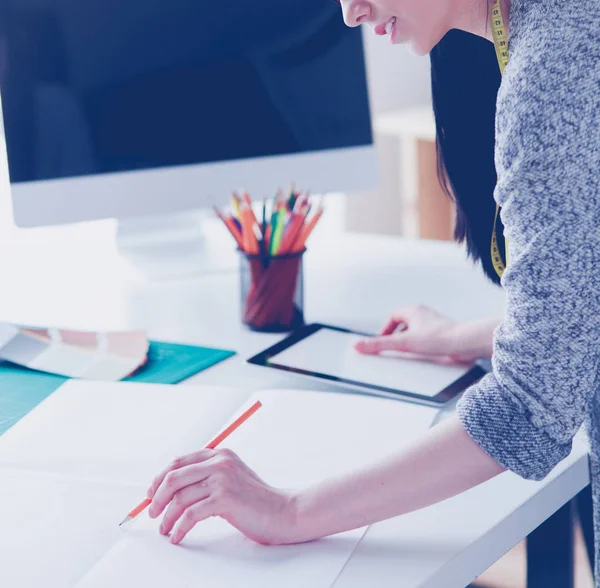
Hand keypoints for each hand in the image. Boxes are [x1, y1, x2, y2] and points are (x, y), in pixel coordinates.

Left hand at [146, 448, 296, 545]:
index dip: (160, 478)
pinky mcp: (224, 498)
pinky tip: (178, 536)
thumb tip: (171, 489)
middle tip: (153, 514)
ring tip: (166, 530)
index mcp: (220, 454)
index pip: (179, 462)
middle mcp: (219, 462)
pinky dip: (179, 528)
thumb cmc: (256, 500)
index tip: (152, 494)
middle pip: (174, 477)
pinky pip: (190, 515)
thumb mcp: (231, 478)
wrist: (283, 511)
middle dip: (157, 498)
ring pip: (179, 498)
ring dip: (167, 518)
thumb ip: (208, 476)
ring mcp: (222, 479)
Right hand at [355, 305, 472, 364]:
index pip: (394, 315)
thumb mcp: (403, 343)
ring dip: (410, 342)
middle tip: (393, 347)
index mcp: (414, 311)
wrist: (465, 343)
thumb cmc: (439, 338)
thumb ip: (380, 345)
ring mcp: (436, 325)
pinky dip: (422, 347)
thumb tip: (359, 345)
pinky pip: (428, 339)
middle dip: (397, 336)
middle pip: (405, 323)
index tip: (383, 340)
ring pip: (417, 332)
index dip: (386, 328)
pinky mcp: (444, 336)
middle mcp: (425, 315)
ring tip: (407, 353)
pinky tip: (423, 357)